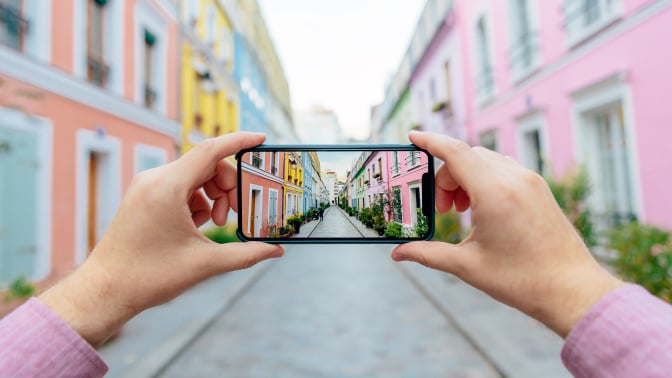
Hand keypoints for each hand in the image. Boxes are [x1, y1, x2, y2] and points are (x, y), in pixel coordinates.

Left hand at [40, 132, 283, 346]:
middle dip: (228, 186)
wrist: (105, 290)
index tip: (261, 139)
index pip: (211, 150)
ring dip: (213, 195)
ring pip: (194, 175)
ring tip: (215, 225)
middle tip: (235, 215)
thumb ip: (245, 254)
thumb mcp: (205, 264)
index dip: (239, 141)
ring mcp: (146, 186)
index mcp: (168, 188)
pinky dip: (196, 200)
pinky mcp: (143, 196)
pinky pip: (180, 186)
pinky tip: (197, 226)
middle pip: (206, 164)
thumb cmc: (149, 276)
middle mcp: (154, 179)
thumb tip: (276, 250)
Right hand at [392, 131, 621, 336]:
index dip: (430, 141)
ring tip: (461, 211)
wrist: (572, 290)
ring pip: (485, 161)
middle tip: (441, 209)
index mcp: (494, 193)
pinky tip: (482, 209)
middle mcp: (514, 179)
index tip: (412, 136)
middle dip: (446, 176)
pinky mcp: (539, 189)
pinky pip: (503, 169)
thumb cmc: (522, 280)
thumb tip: (398, 255)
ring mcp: (530, 181)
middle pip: (467, 157)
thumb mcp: (468, 266)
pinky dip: (484, 180)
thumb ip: (428, 254)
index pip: (455, 152)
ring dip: (465, 177)